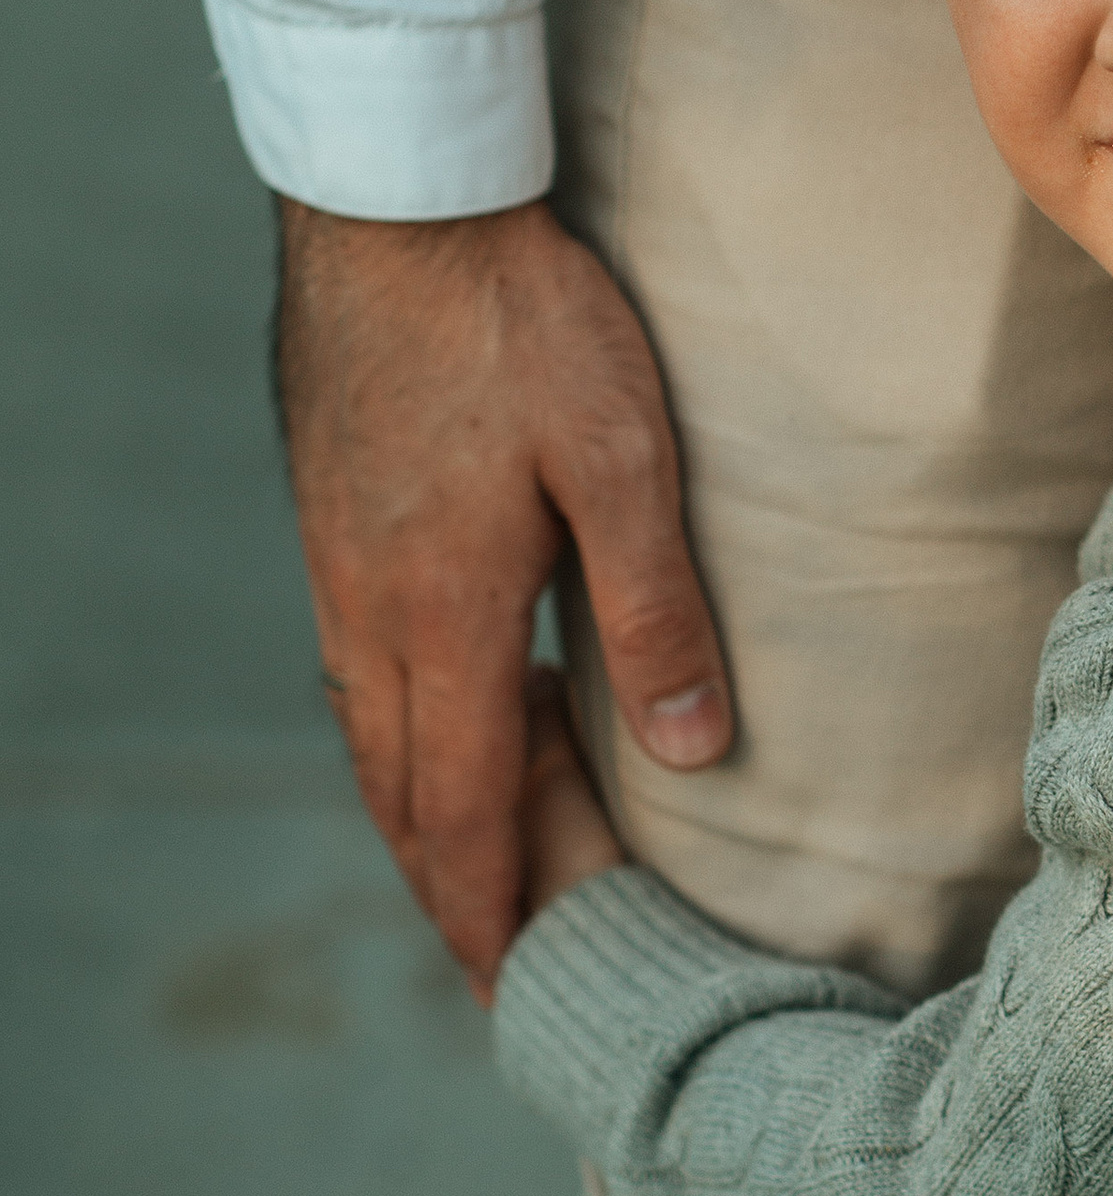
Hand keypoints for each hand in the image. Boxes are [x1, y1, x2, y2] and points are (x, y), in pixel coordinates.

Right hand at [275, 198, 730, 999]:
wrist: (397, 204)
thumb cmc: (522, 320)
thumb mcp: (623, 460)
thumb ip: (655, 611)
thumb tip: (695, 749)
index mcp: (444, 619)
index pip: (463, 813)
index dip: (490, 913)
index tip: (511, 991)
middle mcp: (372, 615)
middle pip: (406, 799)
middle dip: (454, 893)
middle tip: (498, 966)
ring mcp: (340, 570)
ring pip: (376, 740)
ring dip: (426, 819)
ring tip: (477, 872)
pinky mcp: (334, 525)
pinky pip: (362, 676)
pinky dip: (405, 739)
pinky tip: (446, 726)